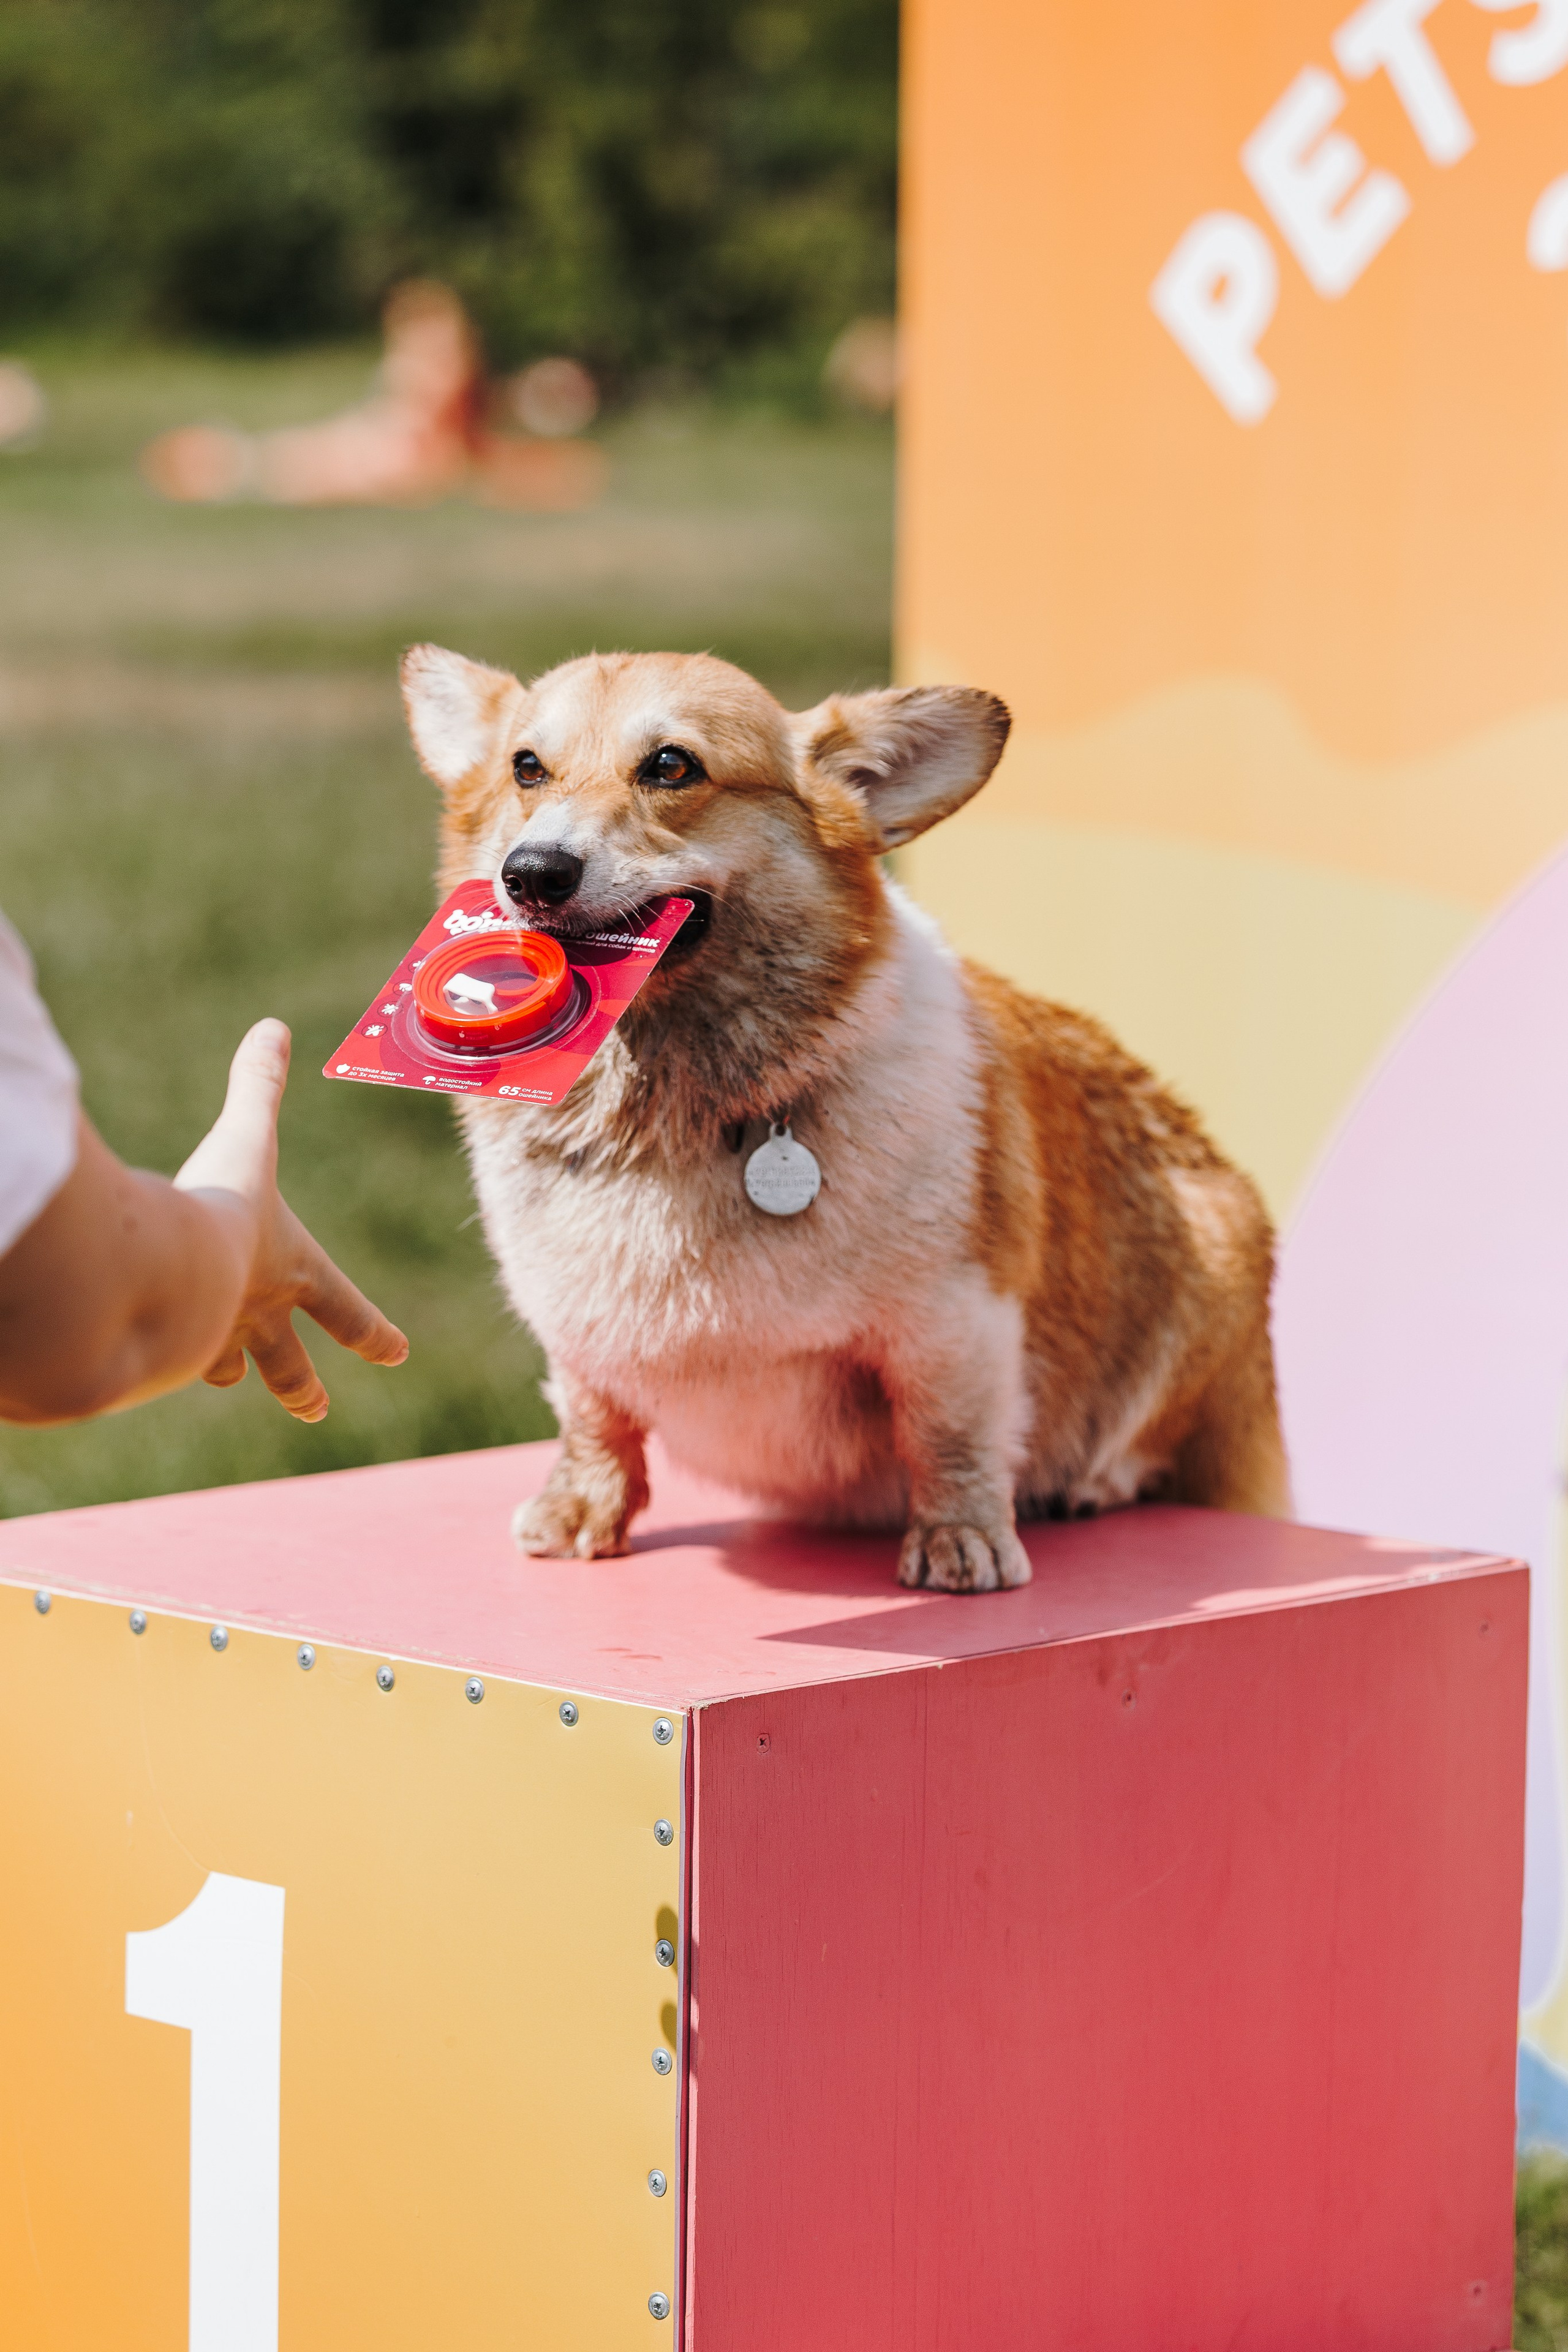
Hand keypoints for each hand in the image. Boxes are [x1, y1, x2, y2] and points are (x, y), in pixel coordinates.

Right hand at [175, 1019, 407, 1421]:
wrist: (165, 1267)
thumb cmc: (220, 1204)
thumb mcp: (244, 1134)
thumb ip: (258, 1084)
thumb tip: (273, 1027)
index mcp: (298, 1273)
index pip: (350, 1310)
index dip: (375, 1332)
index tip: (397, 1353)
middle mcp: (261, 1317)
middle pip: (292, 1368)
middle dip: (304, 1390)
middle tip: (317, 1409)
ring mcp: (214, 1343)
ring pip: (224, 1368)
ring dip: (226, 1370)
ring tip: (224, 1378)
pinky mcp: (165, 1356)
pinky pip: (169, 1360)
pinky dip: (165, 1357)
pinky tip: (152, 1356)